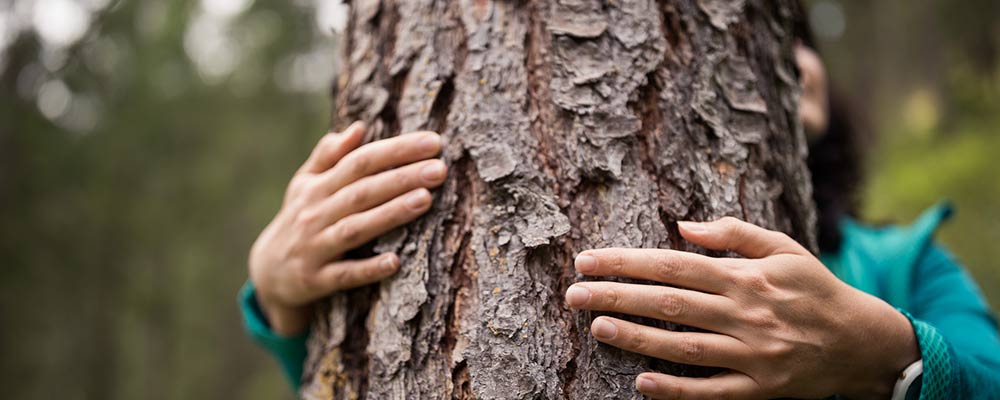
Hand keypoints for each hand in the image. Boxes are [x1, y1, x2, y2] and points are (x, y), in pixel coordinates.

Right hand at [249, 122, 446, 335]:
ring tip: (425, 200)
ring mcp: (315, 247)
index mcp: (317, 187)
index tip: (434, 142)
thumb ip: (328, 155)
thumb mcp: (304, 185)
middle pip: (362, 191)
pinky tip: (395, 262)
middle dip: (402, 178)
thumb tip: (359, 127)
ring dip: (390, 214)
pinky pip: (345, 274)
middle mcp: (315, 213)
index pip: (360, 161)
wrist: (268, 273)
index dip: (396, 150)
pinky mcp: (316, 280)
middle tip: (439, 169)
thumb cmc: (298, 220)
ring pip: (355, 228)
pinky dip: (368, 268)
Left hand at [566, 217, 919, 399]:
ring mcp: (751, 354)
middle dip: (618, 296)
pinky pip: (712, 391)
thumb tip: (682, 226)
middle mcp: (745, 314)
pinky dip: (678, 390)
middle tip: (574, 294)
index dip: (627, 262)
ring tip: (598, 327)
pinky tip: (642, 384)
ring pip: (685, 346)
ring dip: (638, 338)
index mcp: (745, 276)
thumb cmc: (814, 288)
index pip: (673, 265)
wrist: (862, 342)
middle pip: (670, 303)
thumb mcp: (782, 247)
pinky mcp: (759, 388)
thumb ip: (733, 233)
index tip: (588, 260)